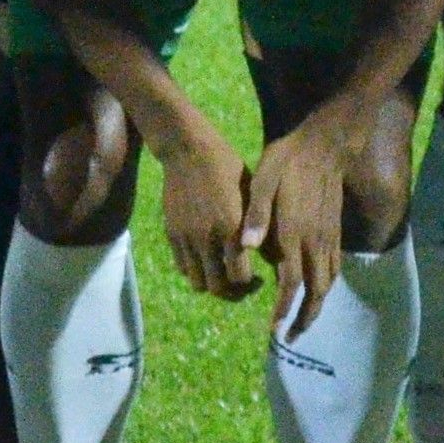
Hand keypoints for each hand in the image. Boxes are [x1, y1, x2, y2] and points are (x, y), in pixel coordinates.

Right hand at [157, 142, 261, 302]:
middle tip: (242, 285)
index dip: (251, 285)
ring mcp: (186, 237)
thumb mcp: (251, 193)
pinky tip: (206, 259)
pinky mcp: (172, 233)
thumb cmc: (228, 167)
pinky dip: (195, 270)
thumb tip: (271, 255)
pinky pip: (182, 266)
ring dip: (212, 284)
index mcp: (231, 228)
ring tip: (222, 273)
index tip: (258, 279)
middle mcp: (207, 238)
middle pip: (218, 288)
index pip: (240, 277)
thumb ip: (258, 225)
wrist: (188, 149)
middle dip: (233, 293)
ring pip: (197, 282)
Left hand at [240, 110, 357, 336]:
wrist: (327, 143)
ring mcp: (329, 236)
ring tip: (302, 321)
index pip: (292, 282)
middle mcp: (316, 241)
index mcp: (295, 232)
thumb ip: (255, 214)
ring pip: (328, 282)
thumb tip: (246, 245)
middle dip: (305, 318)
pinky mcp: (335, 230)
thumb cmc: (289, 159)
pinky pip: (334, 268)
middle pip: (317, 291)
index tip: (275, 329)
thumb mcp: (263, 179)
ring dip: (317, 306)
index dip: (284, 308)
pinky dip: (325, 286)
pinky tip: (315, 289)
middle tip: (290, 337)